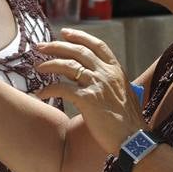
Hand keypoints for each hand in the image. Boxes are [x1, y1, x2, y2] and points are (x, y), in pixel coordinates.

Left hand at [35, 27, 146, 154]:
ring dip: (50, 64)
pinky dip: (48, 90)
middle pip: (78, 51)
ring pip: (68, 65)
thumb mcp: (121, 93)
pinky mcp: (88, 99)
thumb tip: (87, 77)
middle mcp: (107, 73)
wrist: (134, 138)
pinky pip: (62, 88)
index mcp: (116, 70)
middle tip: (41, 46)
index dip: (79, 36)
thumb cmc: (127, 121)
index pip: (97, 45)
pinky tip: (40, 94)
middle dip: (57, 46)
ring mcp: (97, 84)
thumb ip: (107, 82)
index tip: (64, 32)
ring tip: (38, 67)